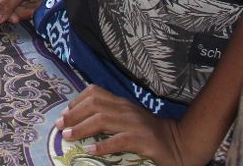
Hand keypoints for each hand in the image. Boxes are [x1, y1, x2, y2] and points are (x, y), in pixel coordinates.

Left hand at [57, 86, 191, 165]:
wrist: (182, 144)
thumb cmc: (151, 136)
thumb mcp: (129, 122)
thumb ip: (111, 119)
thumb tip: (81, 125)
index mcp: (122, 104)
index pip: (95, 93)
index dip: (76, 101)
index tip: (64, 115)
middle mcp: (127, 110)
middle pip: (94, 104)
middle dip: (73, 114)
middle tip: (60, 126)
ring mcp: (136, 124)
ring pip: (103, 119)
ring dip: (82, 128)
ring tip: (68, 137)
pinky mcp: (144, 140)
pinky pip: (119, 140)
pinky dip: (102, 145)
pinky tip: (90, 150)